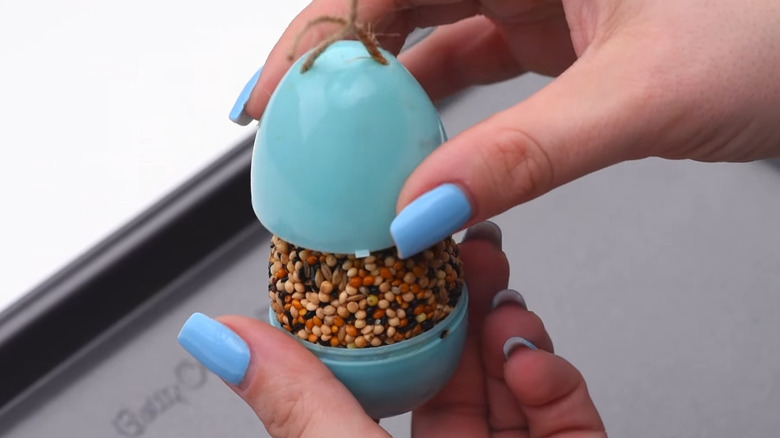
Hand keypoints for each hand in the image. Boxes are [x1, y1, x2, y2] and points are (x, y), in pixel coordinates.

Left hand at [178, 222, 604, 436]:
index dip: (387, 313)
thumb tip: (221, 339)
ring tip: (502, 293)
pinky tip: (535, 356)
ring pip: (511, 382)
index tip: (396, 256)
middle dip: (464, 303)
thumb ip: (297, 405)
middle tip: (468, 247)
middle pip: (452, 369)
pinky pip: (567, 415)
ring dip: (510, 330)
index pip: (377, 378)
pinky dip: (555, 379)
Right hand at [232, 0, 779, 256]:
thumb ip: (524, 157)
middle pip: (393, 2)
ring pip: (429, 37)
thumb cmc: (775, 31)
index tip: (276, 96)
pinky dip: (438, 113)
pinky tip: (415, 151)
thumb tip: (425, 211)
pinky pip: (471, 66)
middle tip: (291, 128)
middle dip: (337, 67)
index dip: (317, 35)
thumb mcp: (640, 95)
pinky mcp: (557, 35)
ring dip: (384, 96)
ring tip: (343, 150)